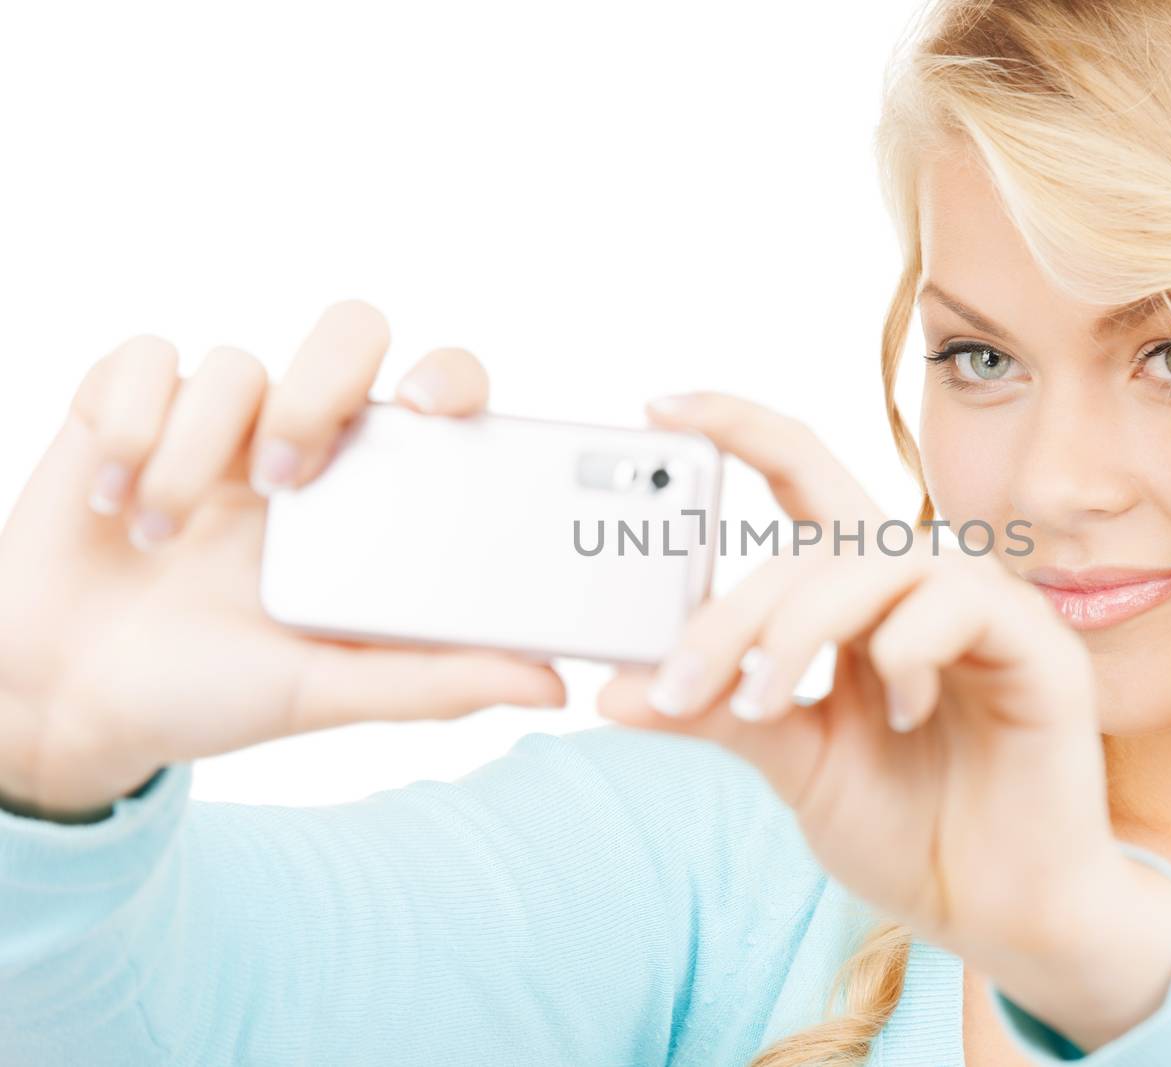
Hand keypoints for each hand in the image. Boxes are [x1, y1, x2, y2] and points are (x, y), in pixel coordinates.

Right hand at [0, 300, 565, 820]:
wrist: (64, 702)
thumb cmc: (210, 692)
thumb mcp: (326, 693)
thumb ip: (435, 681)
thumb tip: (555, 687)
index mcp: (367, 493)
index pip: (438, 392)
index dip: (450, 375)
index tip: (428, 407)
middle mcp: (301, 440)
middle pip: (351, 332)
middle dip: (318, 391)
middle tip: (282, 479)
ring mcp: (216, 420)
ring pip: (235, 360)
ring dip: (195, 450)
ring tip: (162, 537)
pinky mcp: (126, 408)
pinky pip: (144, 360)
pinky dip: (126, 427)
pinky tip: (115, 504)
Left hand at [594, 390, 1133, 968]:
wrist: (999, 911)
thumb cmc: (908, 826)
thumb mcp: (793, 761)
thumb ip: (719, 713)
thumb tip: (612, 686)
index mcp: (861, 596)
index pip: (801, 480)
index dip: (738, 428)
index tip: (659, 404)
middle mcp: (922, 584)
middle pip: (815, 541)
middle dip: (733, 609)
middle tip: (679, 684)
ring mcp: (986, 608)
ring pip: (878, 562)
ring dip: (801, 628)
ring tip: (768, 704)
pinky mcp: (1040, 645)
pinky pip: (960, 602)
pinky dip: (906, 651)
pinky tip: (903, 714)